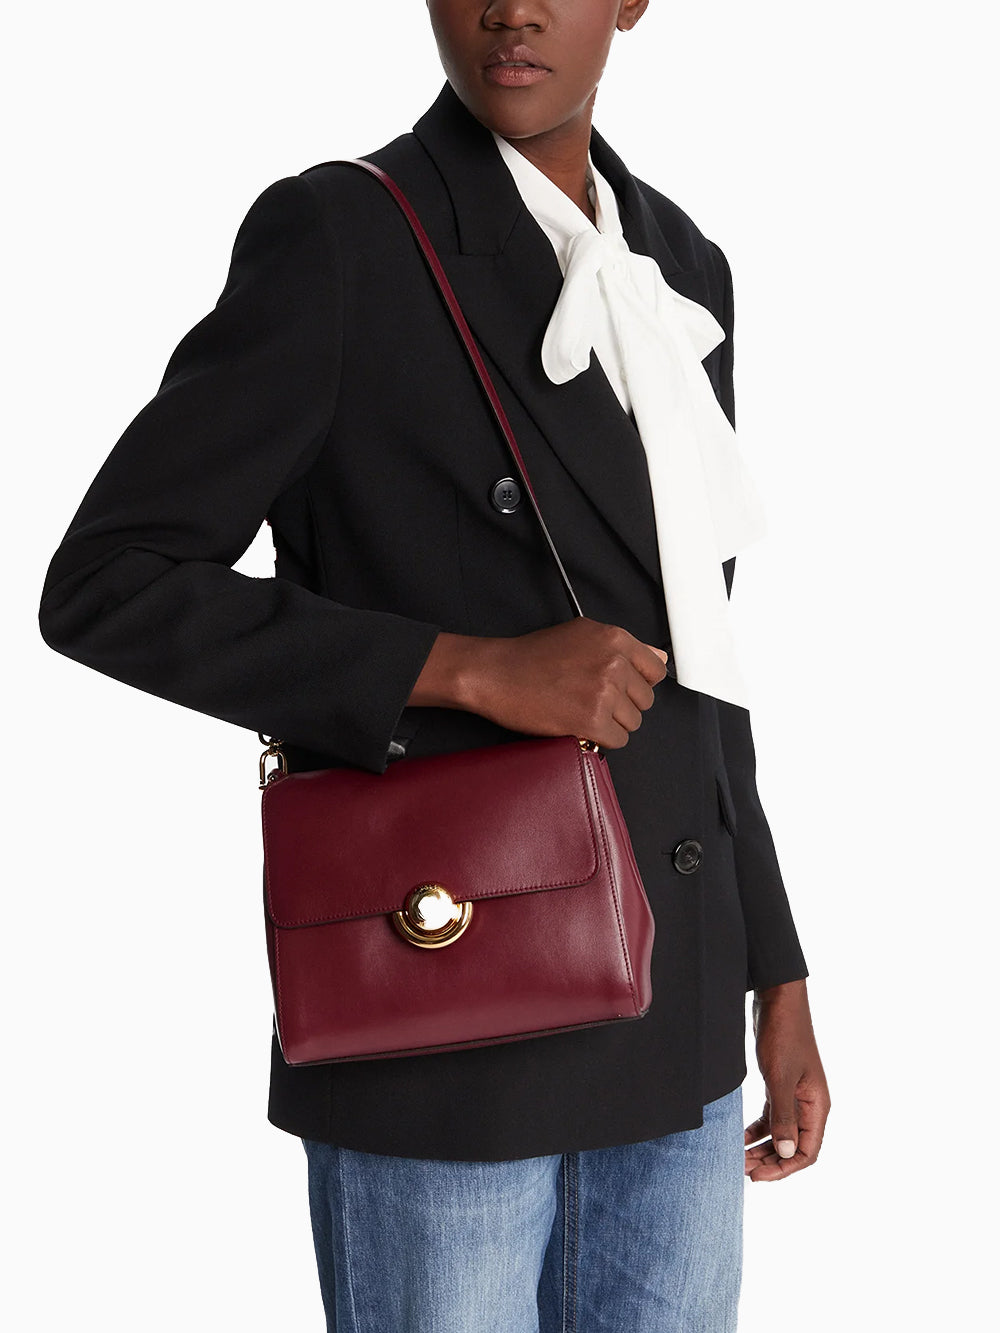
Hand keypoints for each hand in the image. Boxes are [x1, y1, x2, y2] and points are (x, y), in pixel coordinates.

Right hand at [409, 620, 668, 749]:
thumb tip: (659, 657)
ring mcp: (604, 691)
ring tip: (583, 712)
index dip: (638, 683)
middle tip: (593, 700)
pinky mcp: (592, 719)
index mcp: (614, 638)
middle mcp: (613, 662)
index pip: (655, 669)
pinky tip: (581, 725)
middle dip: (623, 705)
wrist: (497, 674)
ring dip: (612, 723)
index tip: (622, 688)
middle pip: (645, 699)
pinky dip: (602, 739)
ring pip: (633, 722)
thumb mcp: (581, 635)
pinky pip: (618, 740)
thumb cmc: (532, 656)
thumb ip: (623, 648)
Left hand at [744, 978, 830, 1181]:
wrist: (778, 1000)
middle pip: (793, 1147)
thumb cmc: (783, 1036)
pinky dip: (758, 1130)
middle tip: (742, 1171)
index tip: (758, 1176)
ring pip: (781, 1133)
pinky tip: (740, 1138)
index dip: (785, 1168)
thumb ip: (783, 1116)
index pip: (808, 1152)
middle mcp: (809, 1104)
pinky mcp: (780, 1085)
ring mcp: (795, 1095)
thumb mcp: (780, 1078)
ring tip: (739, 1160)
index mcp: (817, 1106)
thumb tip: (787, 1154)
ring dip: (762, 1148)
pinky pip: (772, 1117)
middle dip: (770, 1161)